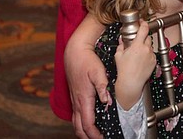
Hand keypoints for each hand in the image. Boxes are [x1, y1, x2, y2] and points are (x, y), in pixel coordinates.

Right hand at [65, 16, 108, 138]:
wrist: (74, 52)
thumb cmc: (86, 61)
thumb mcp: (98, 72)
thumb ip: (103, 87)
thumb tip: (107, 101)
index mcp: (84, 99)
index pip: (87, 124)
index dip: (95, 134)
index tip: (103, 138)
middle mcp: (77, 102)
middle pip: (79, 127)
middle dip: (88, 137)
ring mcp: (75, 99)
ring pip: (76, 122)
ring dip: (84, 131)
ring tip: (94, 135)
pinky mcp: (75, 96)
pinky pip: (77, 114)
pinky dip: (82, 122)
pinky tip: (89, 121)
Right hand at [114, 20, 155, 109]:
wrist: (131, 82)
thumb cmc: (124, 70)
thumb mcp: (118, 55)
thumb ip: (121, 45)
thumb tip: (122, 40)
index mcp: (137, 45)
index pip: (144, 29)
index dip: (143, 23)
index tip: (142, 22)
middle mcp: (146, 49)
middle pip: (147, 37)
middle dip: (142, 38)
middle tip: (136, 42)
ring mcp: (151, 55)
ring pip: (149, 46)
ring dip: (145, 47)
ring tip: (137, 55)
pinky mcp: (154, 61)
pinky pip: (151, 54)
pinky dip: (147, 55)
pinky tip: (141, 61)